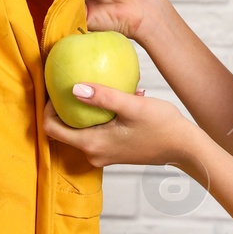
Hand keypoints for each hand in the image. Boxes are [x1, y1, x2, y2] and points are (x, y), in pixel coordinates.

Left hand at [41, 82, 198, 172]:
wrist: (186, 149)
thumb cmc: (163, 127)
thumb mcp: (132, 106)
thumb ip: (103, 97)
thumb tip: (74, 88)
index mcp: (92, 144)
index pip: (51, 128)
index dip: (47, 107)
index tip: (55, 87)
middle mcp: (94, 153)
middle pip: (64, 128)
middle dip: (67, 104)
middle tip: (74, 79)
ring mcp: (104, 154)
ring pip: (82, 128)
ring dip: (89, 107)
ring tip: (104, 86)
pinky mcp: (114, 151)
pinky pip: (97, 130)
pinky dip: (102, 114)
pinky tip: (121, 97)